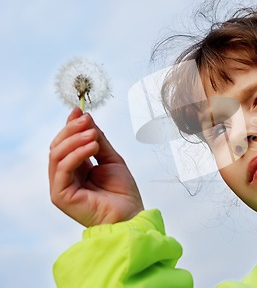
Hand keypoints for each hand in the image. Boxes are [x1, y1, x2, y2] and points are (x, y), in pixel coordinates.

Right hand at [49, 107, 143, 226]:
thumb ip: (98, 140)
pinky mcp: (60, 196)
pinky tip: (92, 146)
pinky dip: (76, 154)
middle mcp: (65, 176)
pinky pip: (62, 169)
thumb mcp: (112, 158)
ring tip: (93, 134)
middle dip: (71, 130)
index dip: (70, 126)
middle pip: (57, 146)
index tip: (80, 111)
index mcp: (76, 168)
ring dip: (74, 140)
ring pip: (56, 155)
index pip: (66, 143)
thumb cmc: (123, 192)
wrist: (131, 215)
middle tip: (87, 120)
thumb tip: (85, 117)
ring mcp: (61, 186)